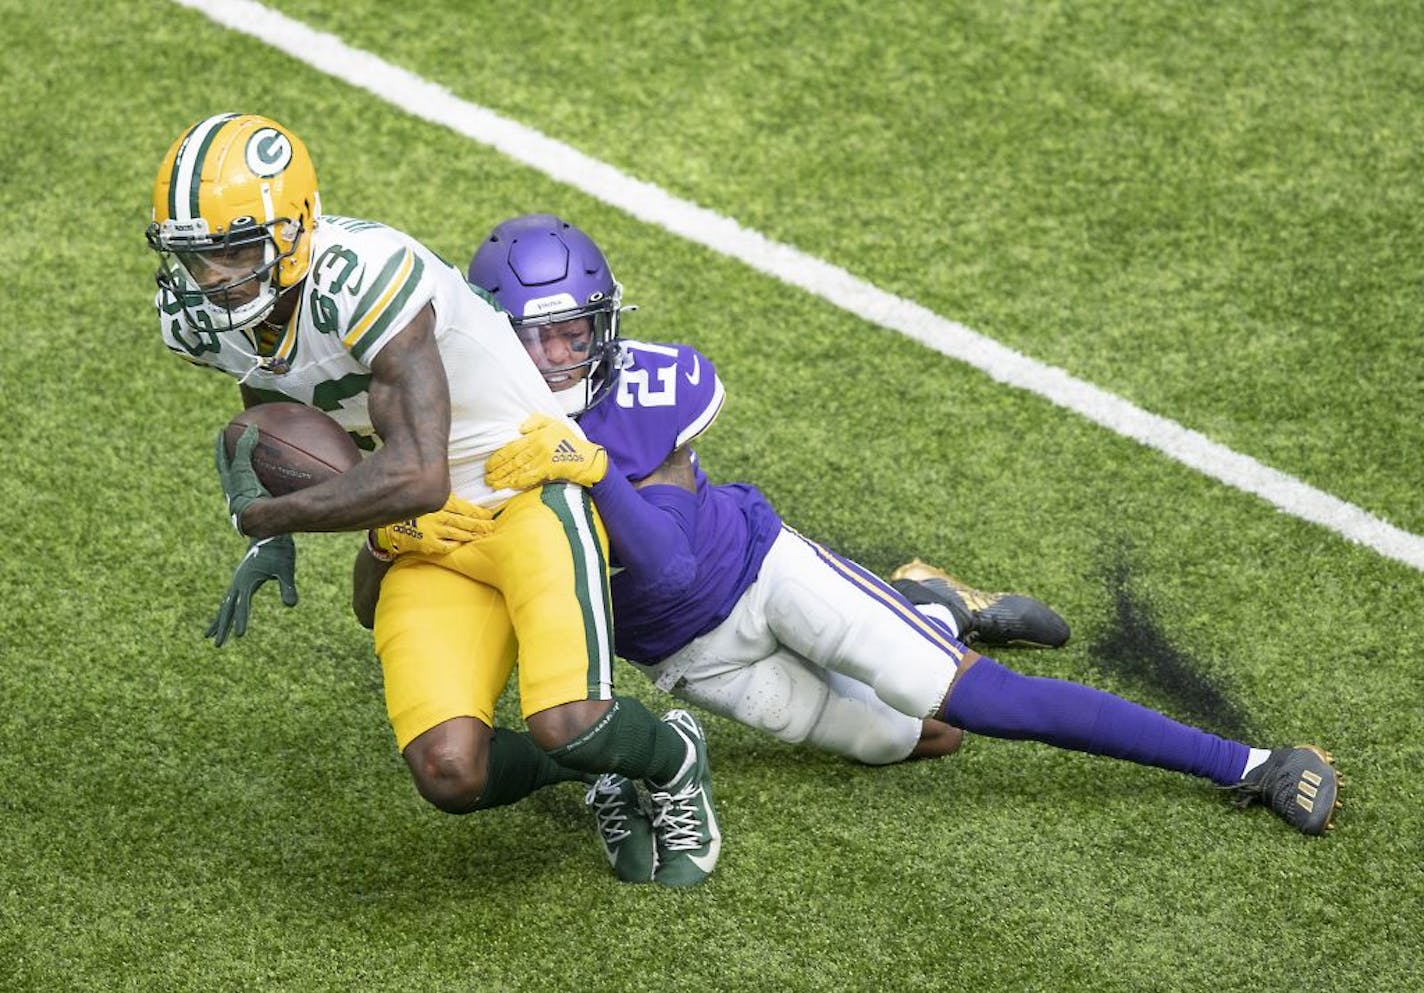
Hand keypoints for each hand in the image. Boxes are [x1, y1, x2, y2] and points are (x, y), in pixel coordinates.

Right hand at [205, 535, 297, 646]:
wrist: (270, 534)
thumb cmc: (280, 552)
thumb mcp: (286, 569)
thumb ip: (287, 587)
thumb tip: (291, 605)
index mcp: (247, 581)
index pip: (243, 605)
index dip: (241, 621)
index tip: (239, 636)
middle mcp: (238, 583)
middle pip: (227, 609)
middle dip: (223, 628)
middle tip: (217, 646)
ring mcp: (237, 582)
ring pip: (225, 606)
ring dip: (219, 622)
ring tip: (209, 638)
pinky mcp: (240, 582)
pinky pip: (229, 600)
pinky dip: (224, 612)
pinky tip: (222, 620)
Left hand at [215, 424, 268, 534]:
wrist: (257, 521)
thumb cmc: (247, 494)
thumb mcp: (242, 468)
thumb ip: (245, 448)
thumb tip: (252, 428)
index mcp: (229, 482)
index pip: (222, 459)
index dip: (221, 445)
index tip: (222, 431)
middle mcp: (235, 492)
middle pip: (231, 471)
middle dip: (233, 459)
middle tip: (236, 445)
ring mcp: (250, 501)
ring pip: (248, 483)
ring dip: (253, 473)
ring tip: (262, 464)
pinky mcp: (264, 509)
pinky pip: (269, 491)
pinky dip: (275, 484)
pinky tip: (288, 481)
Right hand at [369, 494, 495, 557]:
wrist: (387, 526)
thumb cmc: (408, 509)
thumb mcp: (425, 497)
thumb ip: (442, 499)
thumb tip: (461, 503)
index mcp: (439, 501)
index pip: (466, 508)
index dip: (479, 512)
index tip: (489, 514)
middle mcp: (439, 516)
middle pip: (466, 522)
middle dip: (481, 525)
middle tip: (492, 526)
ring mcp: (434, 531)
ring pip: (460, 534)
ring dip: (473, 535)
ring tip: (484, 535)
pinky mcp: (429, 543)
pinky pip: (448, 546)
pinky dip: (457, 545)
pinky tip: (464, 544)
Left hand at [485, 413, 607, 490]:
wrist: (587, 457)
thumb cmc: (569, 441)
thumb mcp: (553, 423)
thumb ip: (536, 421)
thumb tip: (519, 428)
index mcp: (536, 435)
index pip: (512, 447)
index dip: (499, 458)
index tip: (489, 466)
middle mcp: (538, 446)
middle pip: (513, 460)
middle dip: (498, 470)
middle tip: (487, 478)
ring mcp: (543, 459)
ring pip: (518, 470)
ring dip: (505, 479)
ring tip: (494, 484)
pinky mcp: (549, 469)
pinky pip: (530, 477)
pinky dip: (518, 482)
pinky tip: (510, 486)